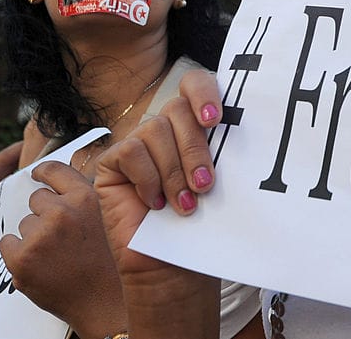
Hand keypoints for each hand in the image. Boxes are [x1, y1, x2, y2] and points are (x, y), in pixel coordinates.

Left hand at [0, 160, 125, 337]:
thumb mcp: (106, 218)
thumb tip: (56, 184)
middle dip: (45, 215)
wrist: (104, 303)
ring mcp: (41, 236)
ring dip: (34, 236)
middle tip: (62, 238)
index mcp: (87, 198)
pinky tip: (39, 264)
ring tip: (56, 256)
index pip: (54, 169)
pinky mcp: (22, 258)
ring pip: (24, 224)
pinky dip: (17, 253)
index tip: (38, 175)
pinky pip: (7, 243)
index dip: (43, 172)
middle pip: (37, 199)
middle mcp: (63, 213)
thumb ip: (83, 200)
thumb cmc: (107, 262)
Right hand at [94, 67, 221, 338]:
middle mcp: (166, 127)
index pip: (194, 84)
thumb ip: (222, 150)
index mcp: (195, 124)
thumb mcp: (220, 182)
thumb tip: (238, 127)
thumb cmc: (201, 225)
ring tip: (185, 204)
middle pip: (177, 109)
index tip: (215, 119)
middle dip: (194, 148)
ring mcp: (138, 142)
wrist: (174, 266)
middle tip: (205, 184)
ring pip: (154, 130)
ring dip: (173, 170)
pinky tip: (154, 203)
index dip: (203, 92)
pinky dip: (147, 178)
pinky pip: (131, 152)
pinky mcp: (113, 161)